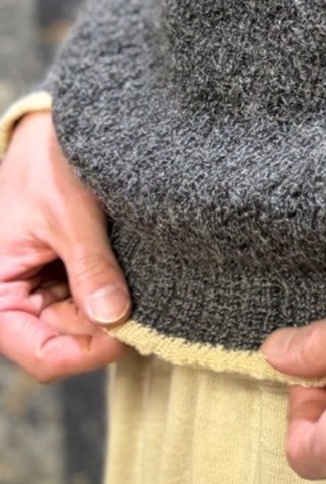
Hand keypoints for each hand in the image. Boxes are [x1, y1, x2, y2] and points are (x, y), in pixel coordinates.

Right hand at [0, 110, 130, 382]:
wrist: (56, 129)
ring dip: (115, 313)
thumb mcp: (69, 213)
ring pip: (87, 328)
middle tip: (150, 307)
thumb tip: (114, 317)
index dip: (85, 354)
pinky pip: (96, 304)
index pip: (41, 354)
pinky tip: (138, 276)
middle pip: (69, 344)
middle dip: (107, 331)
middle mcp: (17, 299)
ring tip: (142, 283)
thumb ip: (90, 267)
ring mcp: (45, 291)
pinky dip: (118, 295)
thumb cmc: (48, 162)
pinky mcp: (68, 278)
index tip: (128, 333)